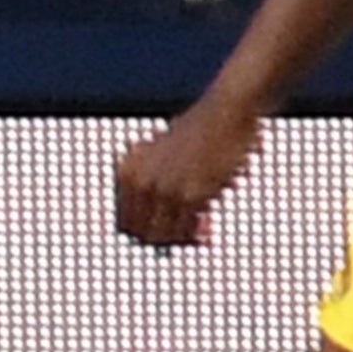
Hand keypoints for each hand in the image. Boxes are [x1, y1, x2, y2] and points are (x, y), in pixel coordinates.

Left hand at [115, 89, 268, 251]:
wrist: (226, 112)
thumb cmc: (198, 130)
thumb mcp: (159, 151)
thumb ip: (149, 178)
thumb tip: (150, 221)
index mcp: (128, 171)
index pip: (125, 222)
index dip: (145, 231)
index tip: (166, 232)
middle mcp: (140, 182)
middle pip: (141, 234)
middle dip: (163, 239)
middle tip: (185, 237)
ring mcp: (163, 191)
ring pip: (164, 237)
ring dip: (183, 239)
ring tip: (201, 231)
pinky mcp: (190, 196)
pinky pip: (187, 232)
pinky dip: (198, 236)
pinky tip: (209, 228)